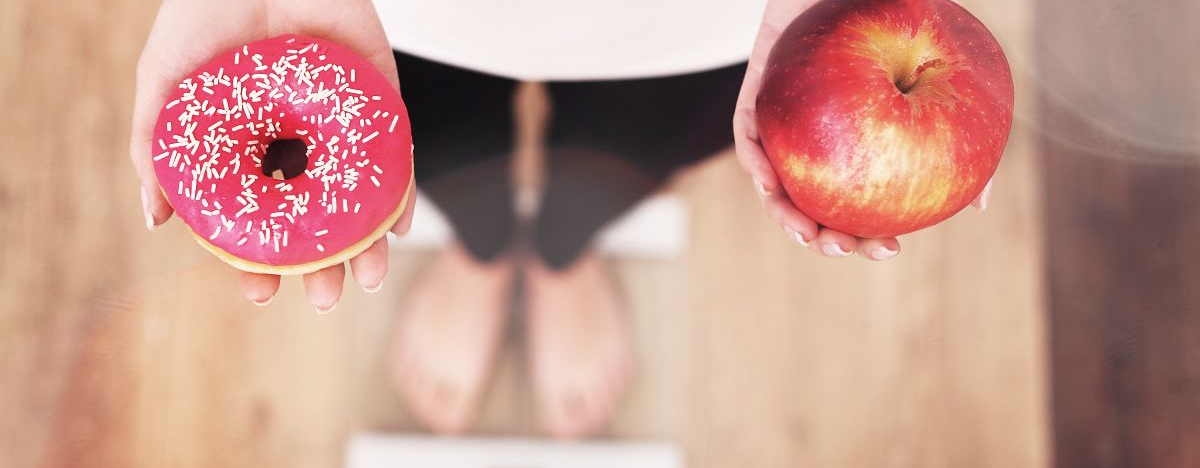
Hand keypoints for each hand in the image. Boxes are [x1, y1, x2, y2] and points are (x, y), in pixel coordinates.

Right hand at [130, 0, 414, 310]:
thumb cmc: (204, 14)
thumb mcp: (165, 83)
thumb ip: (156, 148)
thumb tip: (154, 220)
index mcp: (253, 148)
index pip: (261, 218)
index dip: (260, 259)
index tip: (260, 293)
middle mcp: (300, 144)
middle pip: (317, 218)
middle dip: (322, 265)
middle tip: (324, 298)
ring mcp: (341, 125)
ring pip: (360, 197)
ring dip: (366, 243)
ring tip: (363, 278)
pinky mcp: (380, 99)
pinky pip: (397, 154)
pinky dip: (400, 191)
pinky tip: (397, 226)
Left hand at [732, 0, 990, 260]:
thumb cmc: (901, 16)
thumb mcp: (940, 76)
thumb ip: (958, 136)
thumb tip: (980, 207)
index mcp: (863, 146)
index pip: (864, 205)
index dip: (872, 236)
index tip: (890, 248)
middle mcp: (823, 141)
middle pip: (815, 206)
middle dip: (825, 238)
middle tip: (842, 247)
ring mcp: (787, 124)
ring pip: (777, 184)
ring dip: (785, 215)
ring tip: (806, 231)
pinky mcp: (757, 97)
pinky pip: (747, 137)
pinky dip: (756, 161)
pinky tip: (769, 180)